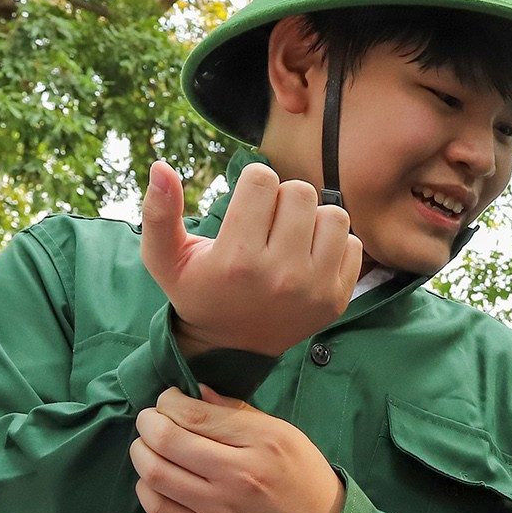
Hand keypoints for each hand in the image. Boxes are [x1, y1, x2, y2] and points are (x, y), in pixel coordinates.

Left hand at [130, 386, 344, 512]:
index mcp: (261, 441)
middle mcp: (238, 474)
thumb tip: (196, 392)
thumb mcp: (285, 435)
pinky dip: (146, 489)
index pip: (192, 413)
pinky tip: (155, 480)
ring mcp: (220, 509)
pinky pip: (159, 510)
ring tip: (149, 447)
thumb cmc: (305, 481)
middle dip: (147, 423)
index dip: (167, 401)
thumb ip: (239, 412)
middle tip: (150, 421)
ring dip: (141, 453)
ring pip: (155, 473)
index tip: (168, 401)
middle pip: (166, 440)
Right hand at [141, 159, 360, 358]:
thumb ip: (159, 212)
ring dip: (312, 219)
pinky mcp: (337, 298)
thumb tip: (160, 165)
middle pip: (300, 191)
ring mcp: (313, 289)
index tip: (245, 208)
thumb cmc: (198, 291)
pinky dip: (333, 244)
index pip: (262, 179)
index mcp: (237, 259)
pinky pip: (352, 243)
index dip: (253, 185)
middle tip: (268, 222)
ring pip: (333, 214)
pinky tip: (309, 257)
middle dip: (282, 198)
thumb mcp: (165, 258)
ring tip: (290, 236)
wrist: (232, 347)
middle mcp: (280, 274)